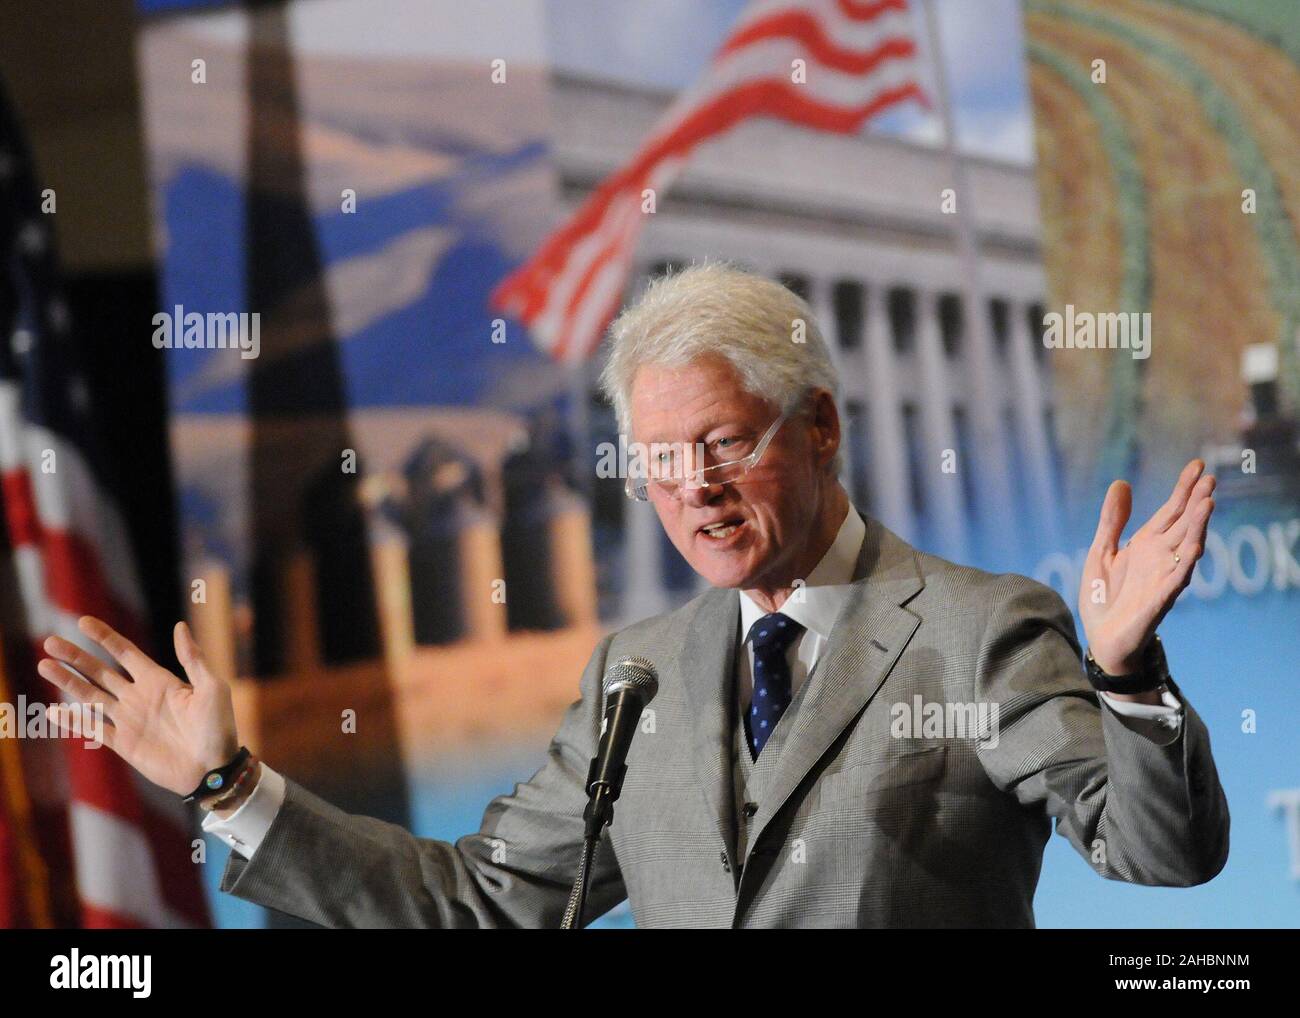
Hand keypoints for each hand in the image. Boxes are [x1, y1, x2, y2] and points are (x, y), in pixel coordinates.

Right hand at [38, 616, 239, 797]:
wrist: (213, 767)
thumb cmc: (219, 726)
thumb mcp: (211, 687)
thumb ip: (192, 658)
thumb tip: (179, 626)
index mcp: (159, 680)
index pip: (124, 652)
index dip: (105, 637)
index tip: (83, 622)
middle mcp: (139, 696)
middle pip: (100, 671)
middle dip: (76, 656)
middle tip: (49, 641)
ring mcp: (129, 719)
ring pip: (91, 696)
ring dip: (67, 682)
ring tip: (44, 665)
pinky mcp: (124, 743)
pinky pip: (94, 729)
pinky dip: (74, 721)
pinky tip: (53, 712)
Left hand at [1079, 459, 1214, 676]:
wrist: (1101, 639)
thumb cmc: (1103, 597)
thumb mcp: (1101, 551)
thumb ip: (1112, 521)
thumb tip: (1121, 483)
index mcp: (1146, 544)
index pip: (1171, 510)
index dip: (1184, 488)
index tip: (1198, 465)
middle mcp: (1161, 557)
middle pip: (1184, 523)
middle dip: (1196, 501)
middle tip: (1210, 477)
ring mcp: (1164, 577)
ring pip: (1187, 547)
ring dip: (1198, 526)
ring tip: (1207, 502)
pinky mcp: (1160, 599)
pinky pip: (1177, 579)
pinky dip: (1186, 562)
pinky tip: (1195, 545)